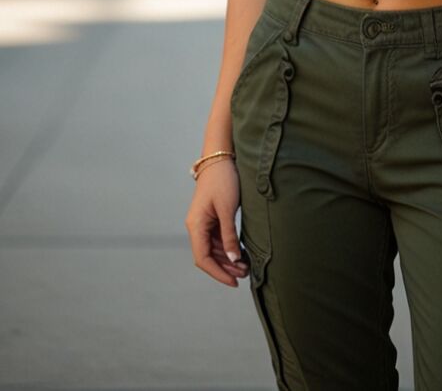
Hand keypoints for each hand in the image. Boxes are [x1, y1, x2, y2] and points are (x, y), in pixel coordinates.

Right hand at [184, 159, 249, 286]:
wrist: (220, 158)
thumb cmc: (223, 180)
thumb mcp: (227, 209)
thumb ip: (228, 235)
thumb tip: (232, 258)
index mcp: (196, 226)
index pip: (203, 258)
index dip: (218, 273)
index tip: (234, 282)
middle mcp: (197, 227)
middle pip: (208, 256)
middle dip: (226, 267)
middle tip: (245, 274)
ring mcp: (204, 223)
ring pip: (214, 249)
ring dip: (228, 259)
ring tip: (246, 267)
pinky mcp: (212, 219)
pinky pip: (218, 240)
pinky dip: (229, 248)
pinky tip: (242, 254)